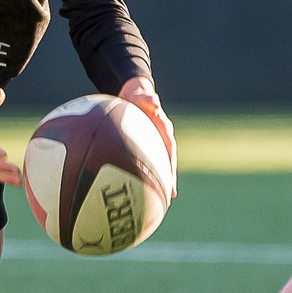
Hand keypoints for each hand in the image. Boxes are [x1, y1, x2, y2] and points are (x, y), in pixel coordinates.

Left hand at [118, 75, 176, 196]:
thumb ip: (147, 100)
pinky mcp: (138, 145)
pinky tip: (120, 186)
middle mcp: (159, 140)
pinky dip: (130, 173)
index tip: (171, 186)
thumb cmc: (138, 93)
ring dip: (151, 182)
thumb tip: (153, 103)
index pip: (169, 151)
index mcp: (163, 130)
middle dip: (165, 182)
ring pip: (152, 166)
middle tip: (166, 201)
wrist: (133, 91)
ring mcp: (150, 144)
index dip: (170, 170)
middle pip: (164, 164)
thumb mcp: (141, 94)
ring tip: (149, 200)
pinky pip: (136, 160)